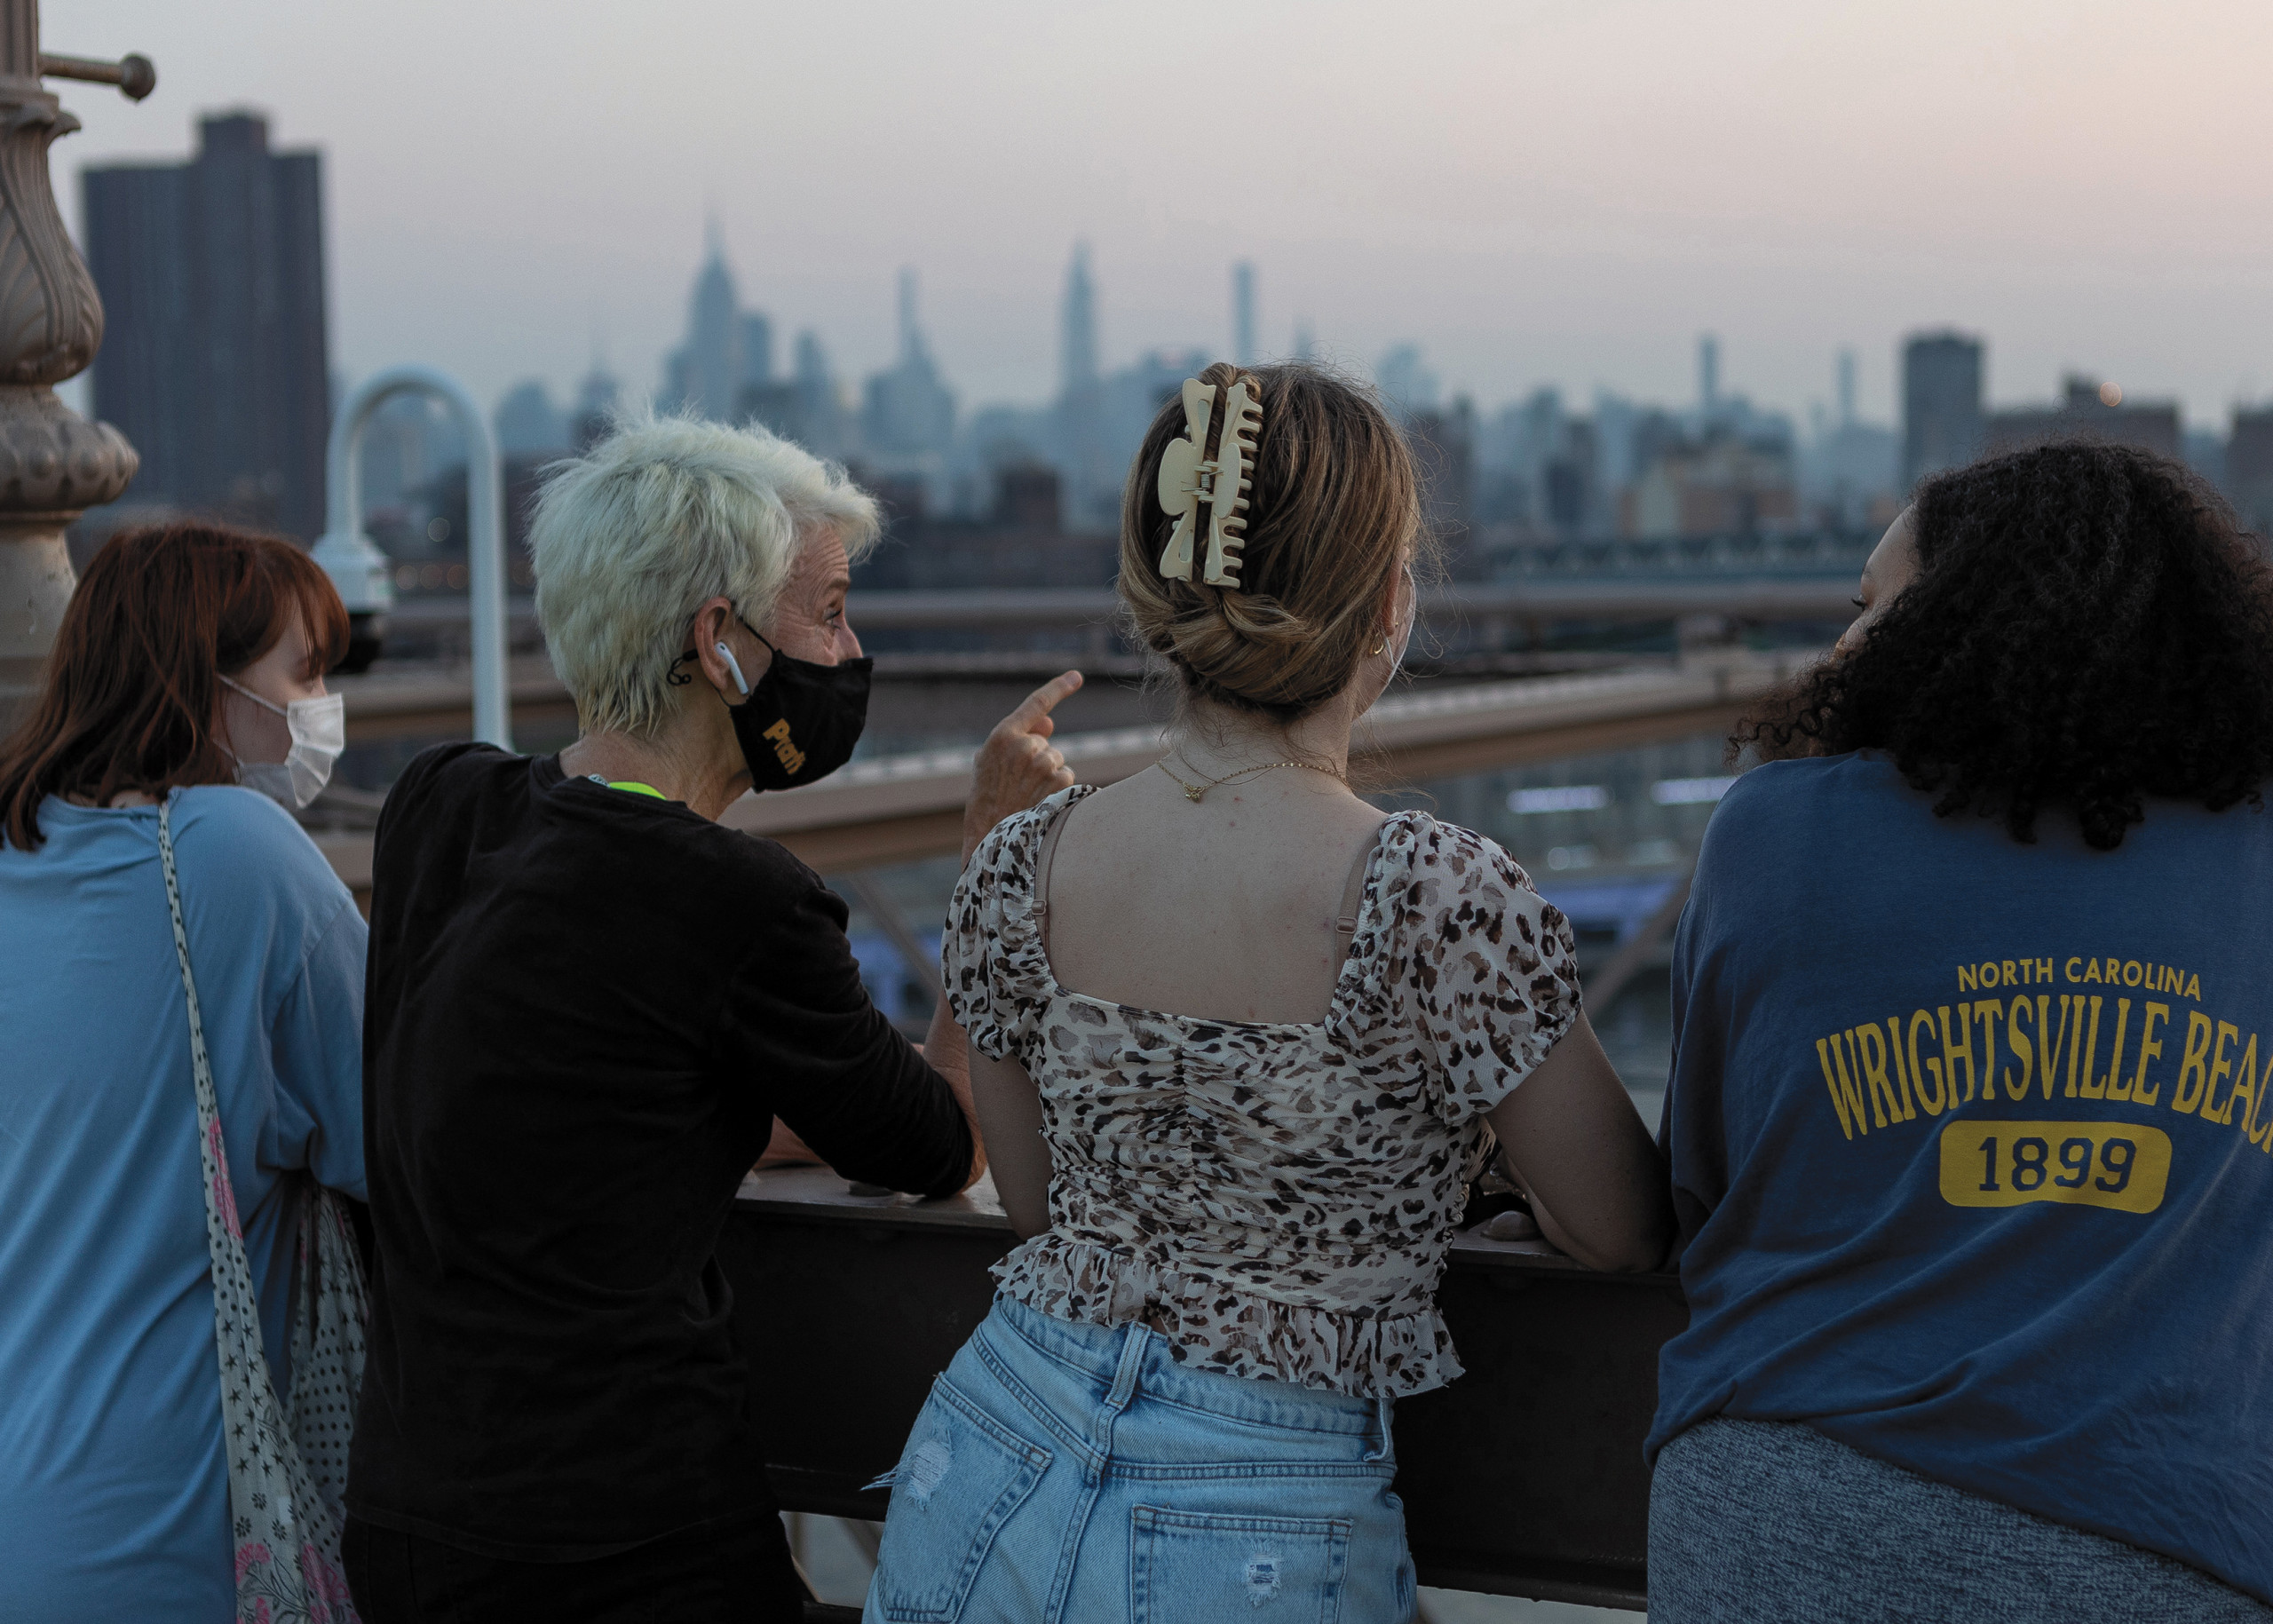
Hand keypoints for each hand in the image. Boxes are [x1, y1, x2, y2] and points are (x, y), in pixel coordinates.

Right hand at [965, 670, 1081, 860]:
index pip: (1036, 704)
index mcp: (1003, 735)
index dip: (1058, 688)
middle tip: (1018, 782)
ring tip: (1026, 793)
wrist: (989, 833)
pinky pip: (1066, 775)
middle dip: (1037, 759)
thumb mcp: (991, 762)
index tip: (1076, 676)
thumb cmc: (987, 796)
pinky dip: (1057, 787)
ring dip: (1047, 774)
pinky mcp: (1058, 780)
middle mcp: (1024, 745)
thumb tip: (1050, 723)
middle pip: (1045, 743)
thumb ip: (1018, 738)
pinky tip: (1039, 799)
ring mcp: (1042, 763)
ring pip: (1056, 759)